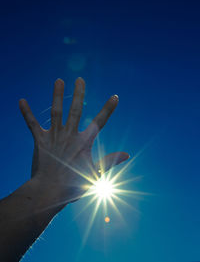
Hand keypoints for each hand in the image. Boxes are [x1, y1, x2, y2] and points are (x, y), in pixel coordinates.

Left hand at [19, 78, 128, 205]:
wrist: (49, 192)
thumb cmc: (73, 185)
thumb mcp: (95, 174)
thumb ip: (110, 161)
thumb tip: (127, 154)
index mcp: (84, 142)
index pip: (100, 122)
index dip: (108, 109)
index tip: (115, 96)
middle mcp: (69, 135)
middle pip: (76, 110)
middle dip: (79, 94)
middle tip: (79, 80)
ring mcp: (54, 136)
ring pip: (56, 112)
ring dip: (57, 96)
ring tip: (58, 81)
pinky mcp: (40, 140)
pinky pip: (32, 124)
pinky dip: (27, 113)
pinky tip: (21, 100)